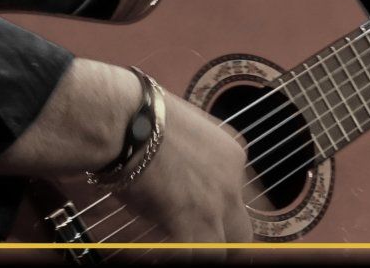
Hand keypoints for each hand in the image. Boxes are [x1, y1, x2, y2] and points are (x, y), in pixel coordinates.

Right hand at [121, 94, 253, 259]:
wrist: (128, 120)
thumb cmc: (142, 116)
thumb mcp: (184, 127)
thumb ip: (190, 154)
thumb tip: (174, 170)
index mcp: (231, 154)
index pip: (238, 194)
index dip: (217, 211)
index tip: (200, 217)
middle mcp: (231, 180)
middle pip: (242, 230)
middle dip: (225, 242)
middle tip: (203, 244)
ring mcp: (215, 204)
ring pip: (226, 249)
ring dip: (206, 253)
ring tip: (184, 250)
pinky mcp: (191, 223)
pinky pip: (197, 256)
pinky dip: (183, 257)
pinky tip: (162, 253)